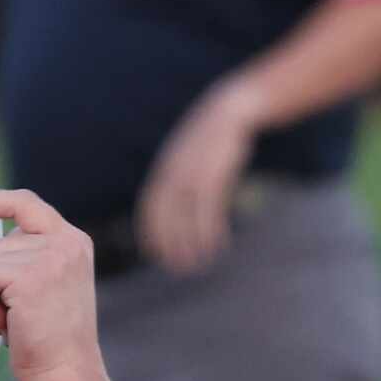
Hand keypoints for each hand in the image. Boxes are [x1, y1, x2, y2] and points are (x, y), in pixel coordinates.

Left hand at [0, 188, 123, 380]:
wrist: (69, 375)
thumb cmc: (56, 342)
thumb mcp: (54, 284)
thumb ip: (34, 256)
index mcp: (74, 241)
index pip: (26, 204)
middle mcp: (65, 242)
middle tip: (21, 311)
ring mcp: (48, 256)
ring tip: (18, 318)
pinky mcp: (28, 275)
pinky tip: (10, 322)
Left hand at [135, 81, 262, 274]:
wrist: (231, 111)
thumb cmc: (210, 140)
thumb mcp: (186, 157)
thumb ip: (177, 180)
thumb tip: (174, 211)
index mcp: (164, 169)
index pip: (150, 208)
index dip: (151, 235)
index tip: (156, 257)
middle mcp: (174, 172)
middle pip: (167, 216)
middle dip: (172, 245)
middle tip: (179, 269)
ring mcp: (195, 172)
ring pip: (189, 216)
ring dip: (194, 243)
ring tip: (201, 263)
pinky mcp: (216, 173)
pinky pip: (211, 208)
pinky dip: (213, 229)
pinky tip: (219, 245)